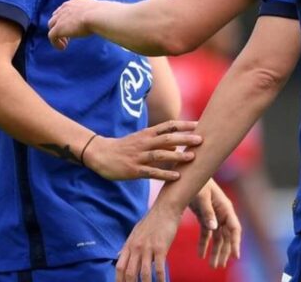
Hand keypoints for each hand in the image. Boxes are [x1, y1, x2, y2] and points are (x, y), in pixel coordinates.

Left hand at [48, 0, 102, 49]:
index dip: (67, 18)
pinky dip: (56, 43)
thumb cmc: (102, 14)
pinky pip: (51, 36)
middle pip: (56, 17)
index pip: (65, 8)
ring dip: (58, 34)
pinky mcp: (58, 28)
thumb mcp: (97, 10)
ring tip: (66, 43)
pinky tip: (63, 48)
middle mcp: (65, 7)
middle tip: (69, 35)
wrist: (96, 15)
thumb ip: (95, 13)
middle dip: (60, 25)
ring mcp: (60, 18)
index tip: (74, 26)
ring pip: (52, 26)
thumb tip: (105, 19)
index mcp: (74, 1)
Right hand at [82, 120, 201, 181]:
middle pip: (167, 138)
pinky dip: (164, 174)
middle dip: (184, 138)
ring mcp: (139, 156)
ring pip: (160, 154)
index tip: (199, 124)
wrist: (100, 154)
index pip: (168, 126)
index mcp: (146, 134)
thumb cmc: (124, 147)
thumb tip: (177, 143)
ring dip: (177, 155)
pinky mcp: (134, 170)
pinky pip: (151, 172)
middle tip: (201, 140)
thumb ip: (159, 141)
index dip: (184, 125)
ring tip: (192, 157)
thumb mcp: (141, 139)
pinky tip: (177, 177)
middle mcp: (144, 143)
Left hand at [116, 202, 181, 281]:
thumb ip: (127, 246)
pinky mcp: (160, 247)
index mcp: (129, 245)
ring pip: (144, 273)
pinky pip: (159, 268)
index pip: (119, 267)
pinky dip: (160, 279)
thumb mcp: (135, 233)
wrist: (165, 208)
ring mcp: (148, 248)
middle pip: (129, 273)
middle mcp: (136, 247)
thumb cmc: (151, 221)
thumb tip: (116, 257)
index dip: (119, 281)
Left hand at [188, 179, 241, 268]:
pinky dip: (204, 244)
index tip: (236, 256)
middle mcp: (222, 213)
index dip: (236, 243)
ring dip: (215, 251)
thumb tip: (213, 228)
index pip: (234, 228)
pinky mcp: (204, 216)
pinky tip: (201, 255)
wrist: (187, 173)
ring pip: (218, 237)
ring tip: (212, 265)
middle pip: (226, 236)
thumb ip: (207, 212)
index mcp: (225, 207)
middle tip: (218, 266)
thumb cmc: (197, 182)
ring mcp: (214, 215)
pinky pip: (207, 233)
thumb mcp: (201, 196)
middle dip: (224, 252)